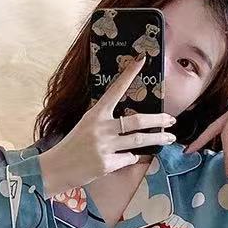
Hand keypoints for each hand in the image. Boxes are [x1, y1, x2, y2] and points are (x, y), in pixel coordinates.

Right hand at [39, 54, 176, 196]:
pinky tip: (126, 158)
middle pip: (137, 121)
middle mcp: (101, 128)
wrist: (56, 168)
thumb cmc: (72, 146)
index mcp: (95, 114)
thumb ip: (106, 122)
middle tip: (172, 119)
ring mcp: (105, 147)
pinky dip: (131, 158)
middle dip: (159, 120)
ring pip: (139, 141)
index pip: (115, 90)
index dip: (129, 74)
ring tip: (169, 138)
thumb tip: (129, 123)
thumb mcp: (86, 126)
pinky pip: (129, 159)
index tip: (142, 59)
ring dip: (158, 139)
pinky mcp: (107, 164)